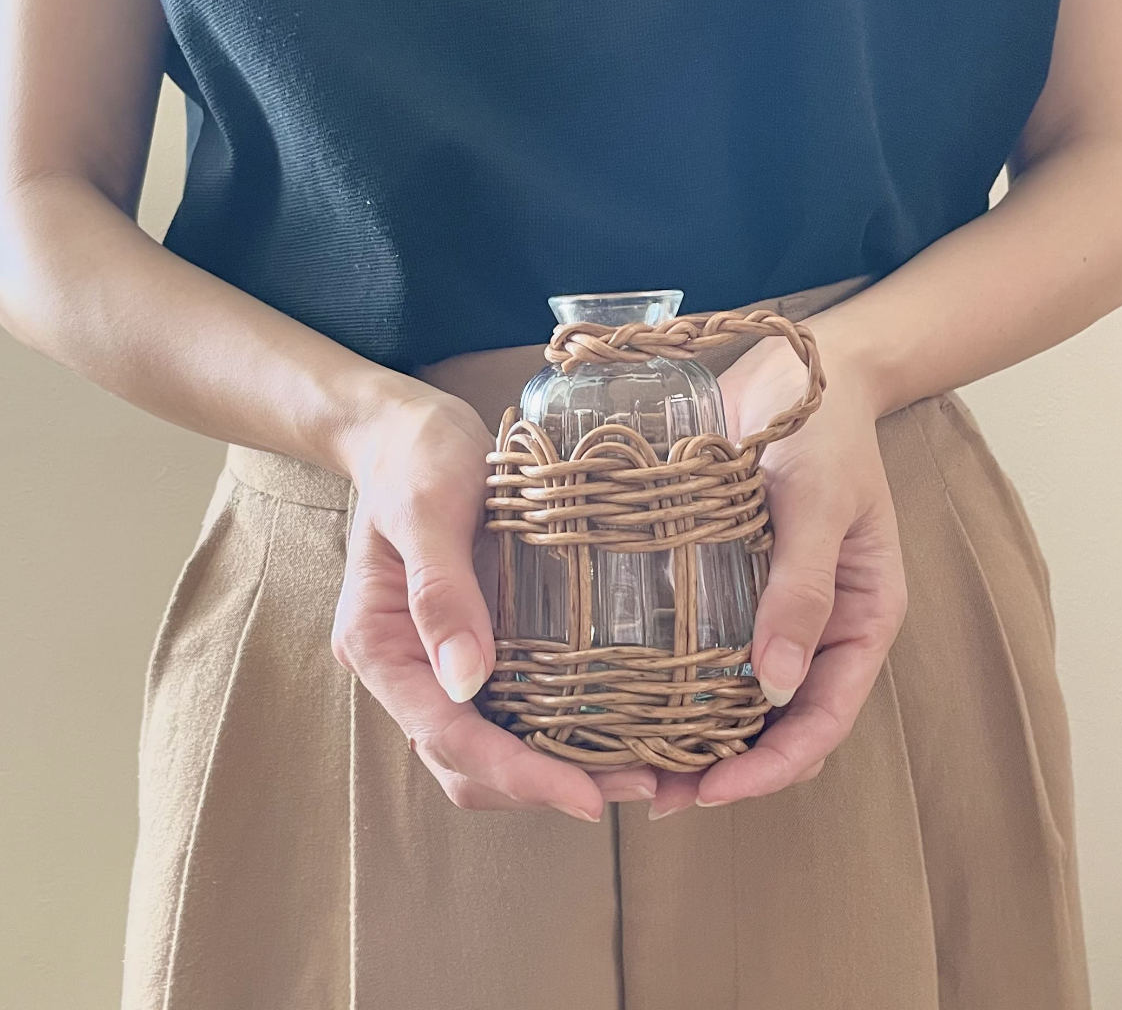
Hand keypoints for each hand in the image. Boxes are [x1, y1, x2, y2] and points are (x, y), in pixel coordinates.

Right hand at [330, 388, 657, 816]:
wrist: (411, 430)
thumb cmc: (416, 457)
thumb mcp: (427, 508)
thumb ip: (441, 591)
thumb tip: (466, 682)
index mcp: (379, 643)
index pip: (445, 734)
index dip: (515, 774)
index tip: (586, 797)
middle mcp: (406, 668)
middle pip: (467, 761)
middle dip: (544, 786)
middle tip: (636, 786)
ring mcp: (438, 661)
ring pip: (489, 748)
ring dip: (554, 770)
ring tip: (638, 771)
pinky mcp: (474, 644)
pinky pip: (510, 709)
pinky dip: (556, 732)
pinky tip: (611, 727)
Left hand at [650, 337, 906, 816]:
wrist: (796, 370)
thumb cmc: (824, 431)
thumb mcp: (820, 503)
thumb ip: (802, 587)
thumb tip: (773, 684)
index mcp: (860, 619)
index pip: (824, 718)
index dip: (774, 767)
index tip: (713, 791)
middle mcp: (815, 625)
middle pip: (776, 723)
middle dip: (724, 766)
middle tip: (654, 793)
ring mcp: (768, 605)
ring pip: (734, 694)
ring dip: (692, 732)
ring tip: (631, 759)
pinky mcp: (727, 579)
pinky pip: (703, 643)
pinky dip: (674, 677)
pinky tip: (627, 691)